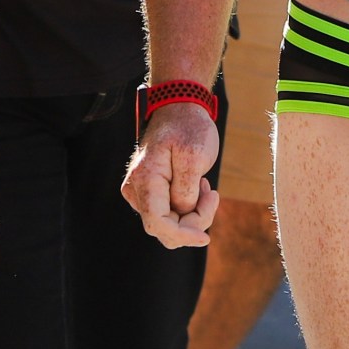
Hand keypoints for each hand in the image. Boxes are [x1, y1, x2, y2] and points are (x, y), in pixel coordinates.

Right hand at [123, 101, 219, 248]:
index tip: (205, 238)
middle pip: (164, 227)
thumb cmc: (189, 128)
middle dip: (193, 221)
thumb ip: (186, 190)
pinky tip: (196, 185)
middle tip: (211, 193)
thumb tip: (181, 213)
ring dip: (192, 212)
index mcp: (145, 179)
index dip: (182, 236)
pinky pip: (168, 214)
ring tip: (204, 184)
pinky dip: (187, 207)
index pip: (158, 223)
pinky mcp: (149, 193)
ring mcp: (140, 192)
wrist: (180, 109)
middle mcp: (136, 189)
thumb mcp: (194, 155)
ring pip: (168, 223)